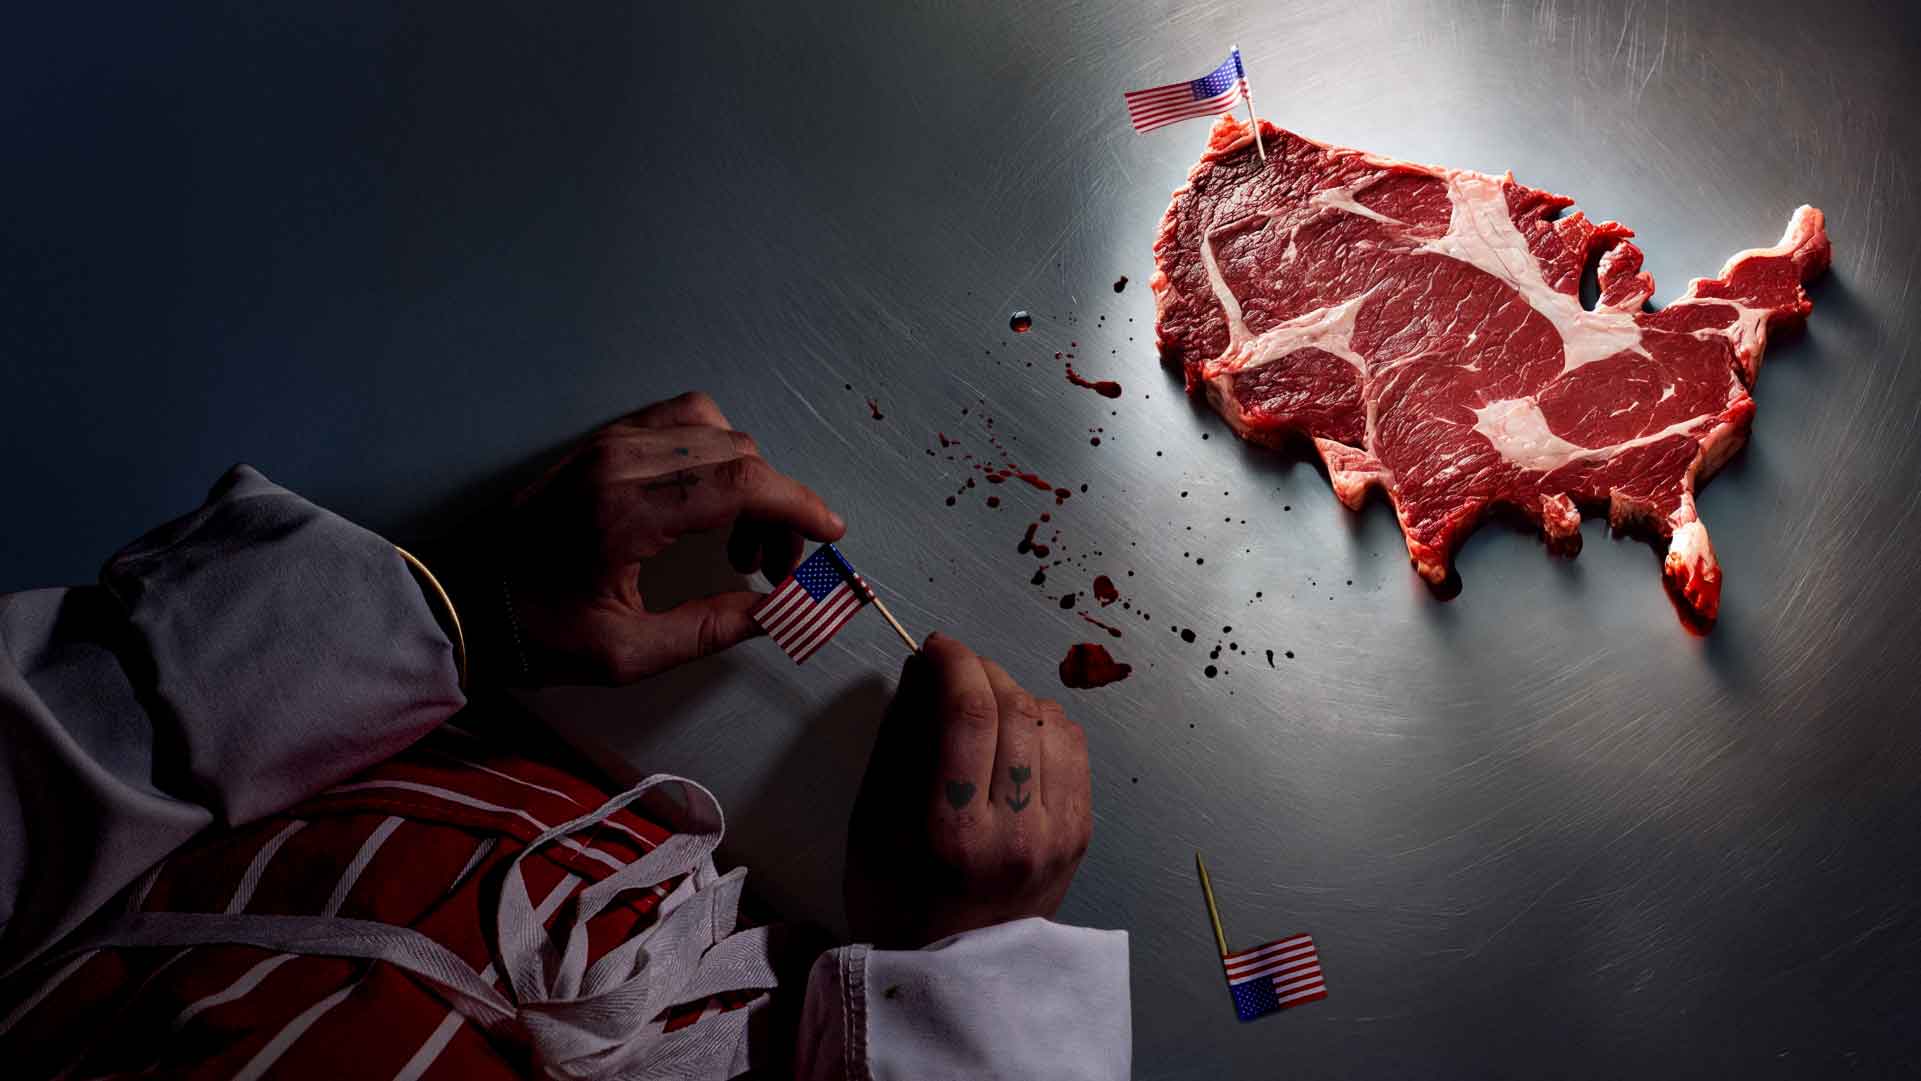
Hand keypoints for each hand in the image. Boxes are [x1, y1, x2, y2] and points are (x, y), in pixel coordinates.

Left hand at [437, 391, 844, 685]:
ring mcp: (607, 445)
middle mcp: (620, 463)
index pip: (741, 483)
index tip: (830, 534)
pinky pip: (678, 424)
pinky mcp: (599, 444)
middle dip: (776, 506)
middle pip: (737, 454)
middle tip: (774, 570)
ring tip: (738, 546)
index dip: (799, 505)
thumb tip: (781, 612)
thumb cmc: (536, 634)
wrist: (459, 602)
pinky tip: (706, 509)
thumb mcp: (628, 654)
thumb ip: (712, 627)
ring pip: (713, 431)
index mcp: (627, 513)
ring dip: (745, 480)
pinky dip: (712, 457)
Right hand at [845, 633, 1093, 948]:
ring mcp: (1057, 835)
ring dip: (1017, 695)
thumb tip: (922, 674)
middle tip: (956, 667)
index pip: (967, 712)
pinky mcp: (1080, 837)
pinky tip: (1019, 734)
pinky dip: (1047, 726)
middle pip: (1016, 709)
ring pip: (1054, 723)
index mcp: (952, 831)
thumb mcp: (871, 825)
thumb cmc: (896, 901)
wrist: (954, 979)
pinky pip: (1076, 752)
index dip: (954, 661)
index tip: (935, 647)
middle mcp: (1016, 831)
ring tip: (986, 703)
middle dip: (983, 670)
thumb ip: (898, 743)